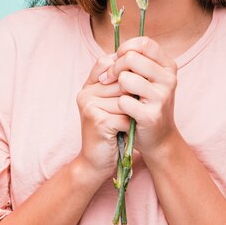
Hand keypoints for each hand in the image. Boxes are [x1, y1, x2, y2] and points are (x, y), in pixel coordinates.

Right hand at [76, 54, 130, 183]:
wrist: (96, 162)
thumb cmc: (109, 130)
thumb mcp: (112, 104)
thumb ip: (119, 84)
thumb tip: (139, 62)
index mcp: (88, 86)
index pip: (109, 63)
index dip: (126, 72)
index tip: (135, 87)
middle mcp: (86, 93)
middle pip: (122, 81)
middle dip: (133, 96)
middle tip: (135, 109)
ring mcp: (90, 107)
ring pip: (126, 99)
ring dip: (133, 112)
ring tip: (129, 120)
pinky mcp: (98, 121)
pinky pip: (126, 116)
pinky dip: (131, 125)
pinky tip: (126, 131)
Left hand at [98, 37, 178, 157]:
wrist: (158, 137)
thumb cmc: (146, 103)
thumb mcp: (145, 79)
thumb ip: (132, 62)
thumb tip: (109, 56)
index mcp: (168, 66)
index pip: (144, 43)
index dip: (125, 48)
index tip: (117, 60)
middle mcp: (169, 79)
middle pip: (131, 58)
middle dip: (114, 68)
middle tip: (108, 79)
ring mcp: (162, 97)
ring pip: (126, 79)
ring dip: (116, 87)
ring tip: (120, 95)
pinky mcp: (152, 115)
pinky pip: (123, 101)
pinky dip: (119, 105)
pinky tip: (123, 111)